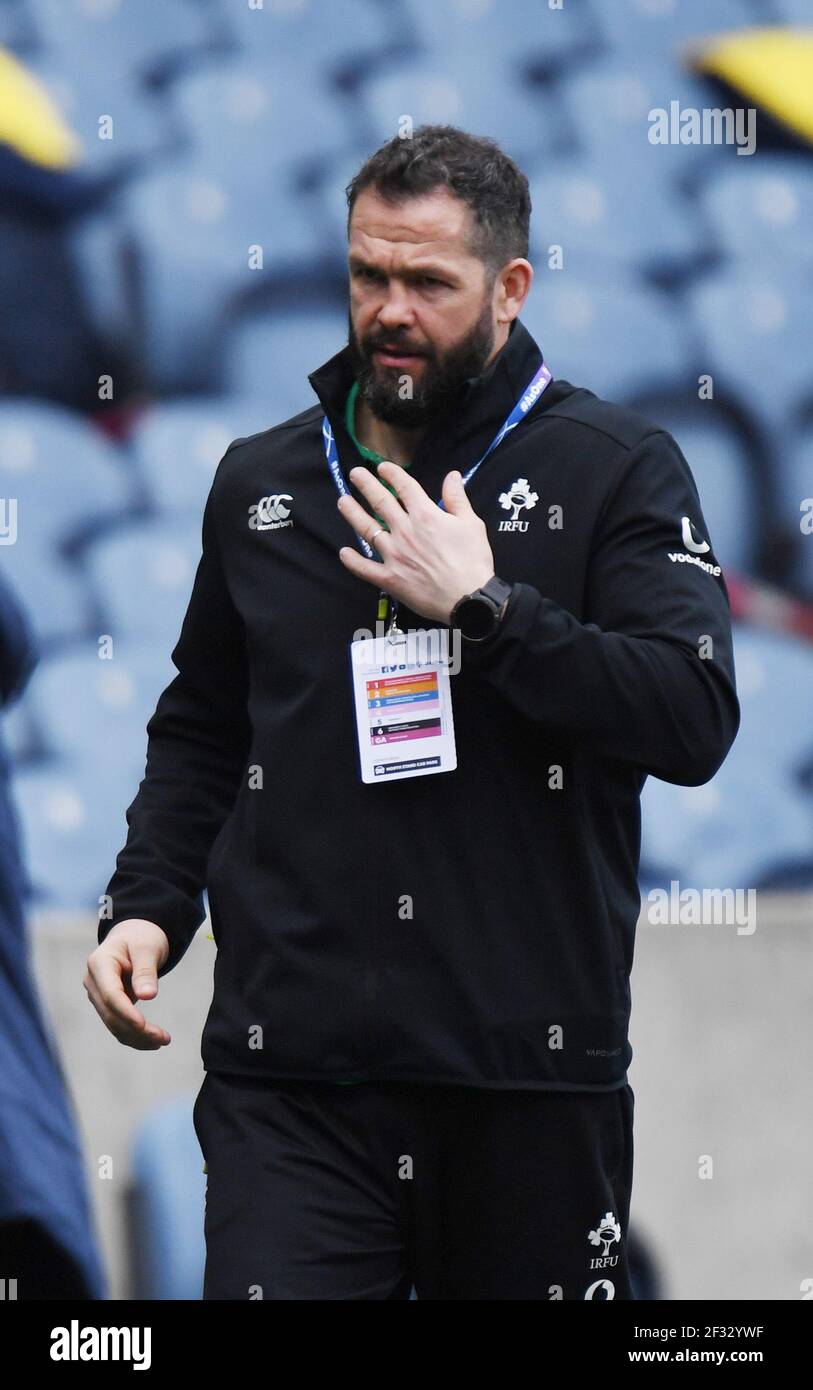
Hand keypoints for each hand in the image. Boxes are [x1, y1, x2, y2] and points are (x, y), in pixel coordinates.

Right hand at [84, 919, 171, 1049]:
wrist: (134, 935)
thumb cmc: (141, 938)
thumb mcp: (147, 948)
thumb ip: (146, 971)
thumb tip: (148, 996)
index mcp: (99, 963)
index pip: (110, 994)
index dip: (126, 1013)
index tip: (144, 1026)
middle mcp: (93, 981)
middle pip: (111, 1014)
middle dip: (137, 1030)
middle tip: (164, 1039)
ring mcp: (98, 994)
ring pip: (113, 1024)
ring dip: (137, 1037)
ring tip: (164, 1041)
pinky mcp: (107, 1004)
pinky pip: (118, 1024)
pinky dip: (134, 1035)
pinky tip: (154, 1041)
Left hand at [337, 461, 495, 623]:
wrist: (468, 597)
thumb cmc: (473, 560)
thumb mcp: (471, 524)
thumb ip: (457, 498)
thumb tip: (452, 475)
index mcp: (425, 515)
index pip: (405, 488)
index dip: (392, 475)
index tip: (382, 467)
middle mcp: (405, 531)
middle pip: (381, 502)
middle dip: (366, 485)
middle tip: (354, 474)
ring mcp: (394, 554)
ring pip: (368, 529)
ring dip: (353, 514)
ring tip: (342, 501)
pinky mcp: (389, 577)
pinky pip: (365, 568)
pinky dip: (353, 561)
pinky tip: (343, 552)